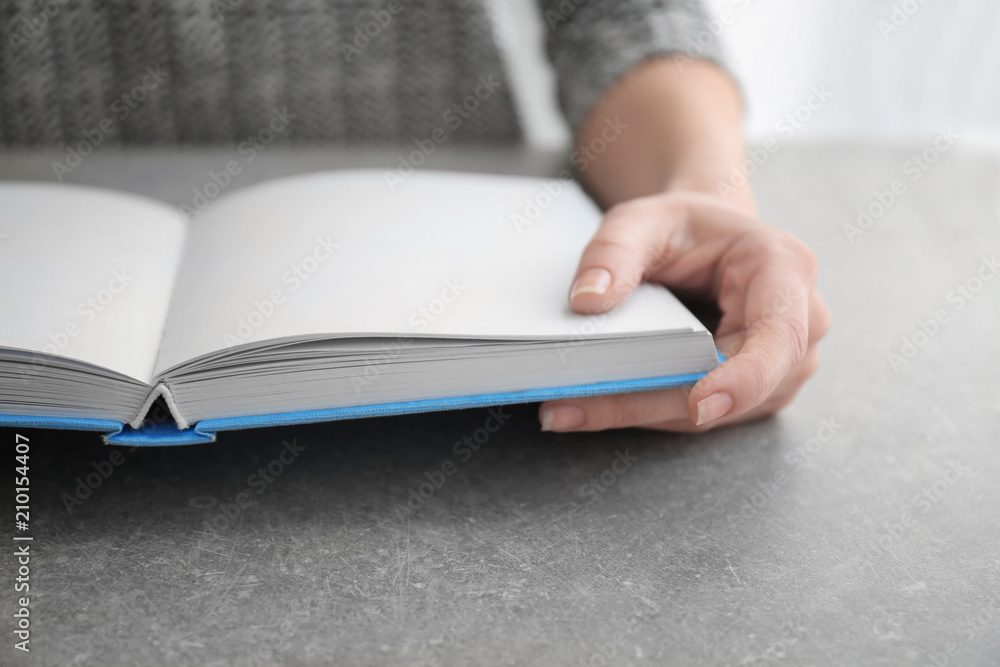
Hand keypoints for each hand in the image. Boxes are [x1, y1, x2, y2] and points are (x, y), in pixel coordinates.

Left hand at [539, 191, 830, 431]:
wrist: (702, 242)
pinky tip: (588, 406)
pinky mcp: (754, 394)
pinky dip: (642, 411)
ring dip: (639, 412)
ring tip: (564, 408)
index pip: (779, 336)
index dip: (745, 377)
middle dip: (653, 402)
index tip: (700, 405)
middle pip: (733, 388)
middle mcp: (799, 325)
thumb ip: (612, 251)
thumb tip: (588, 300)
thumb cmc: (681, 227)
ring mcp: (782, 367)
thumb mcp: (640, 220)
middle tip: (572, 408)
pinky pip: (695, 415)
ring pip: (710, 413)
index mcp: (784, 269)